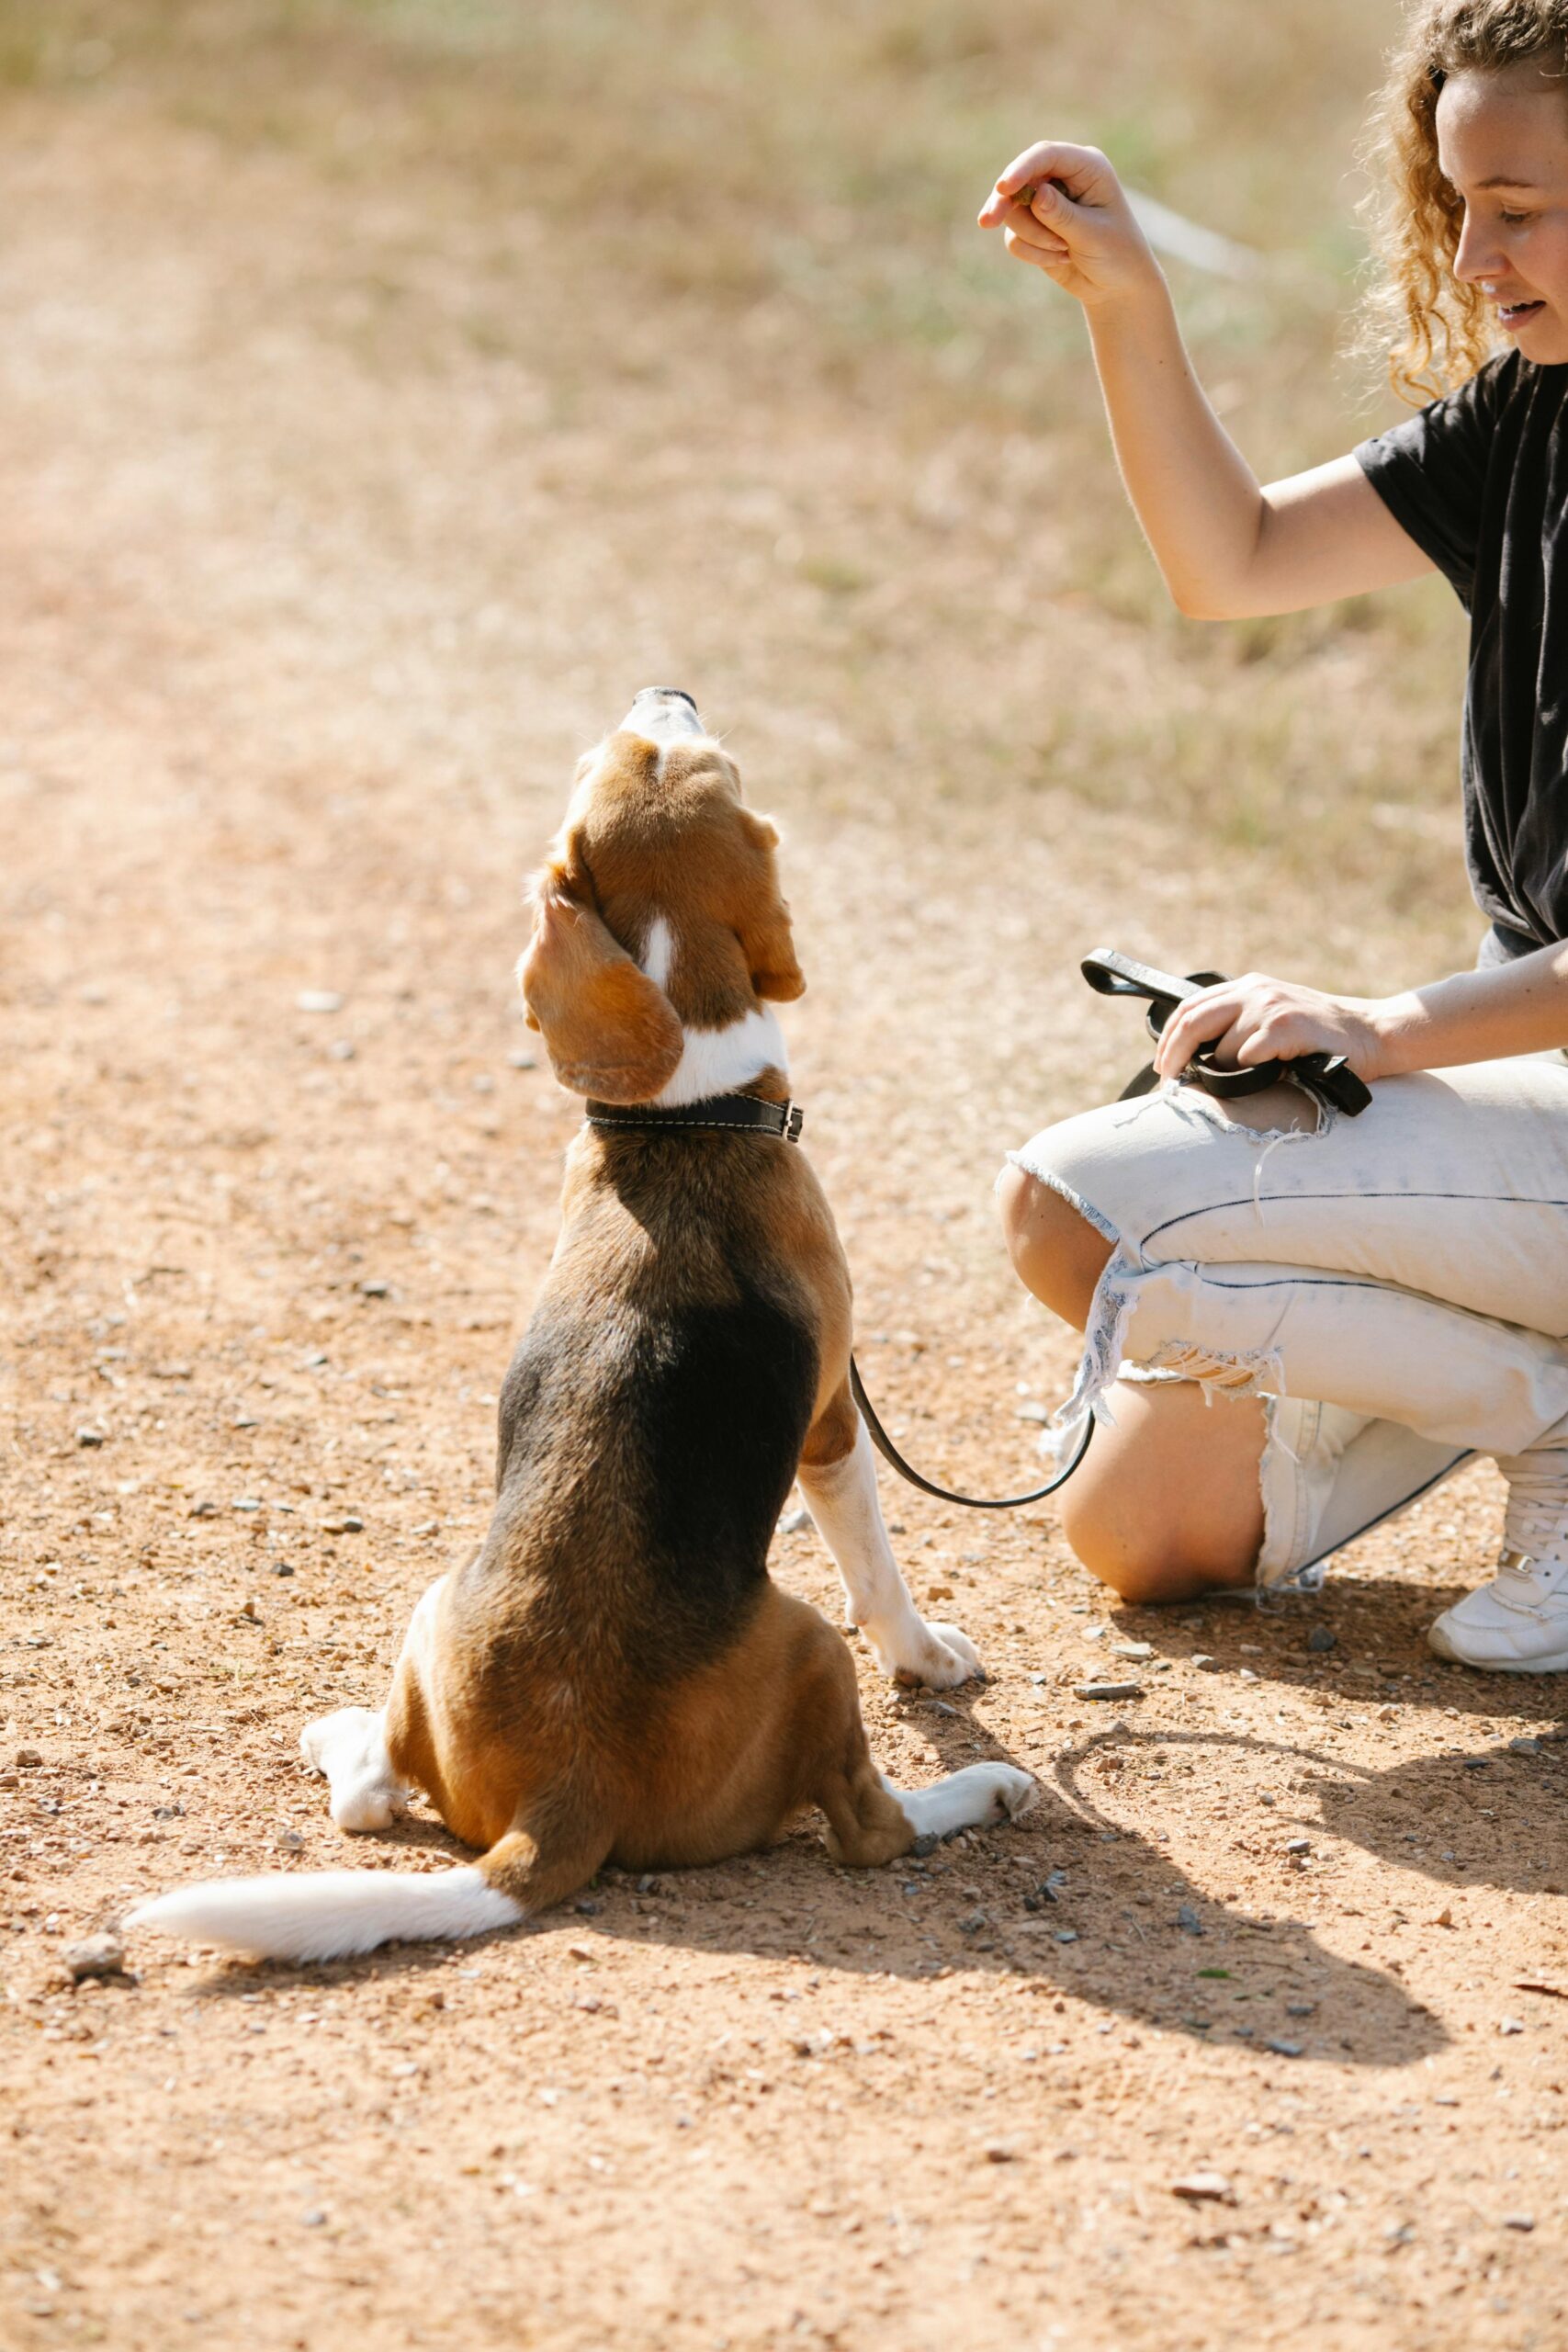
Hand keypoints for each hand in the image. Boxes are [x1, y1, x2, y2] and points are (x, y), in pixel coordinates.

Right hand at [978, 140, 1161, 309]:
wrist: (1117, 287)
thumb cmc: (1117, 254)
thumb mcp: (1093, 235)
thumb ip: (1063, 215)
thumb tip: (1036, 195)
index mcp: (1086, 167)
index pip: (1047, 156)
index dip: (1022, 169)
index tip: (1004, 188)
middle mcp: (1063, 178)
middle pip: (1019, 179)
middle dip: (1006, 203)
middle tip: (987, 222)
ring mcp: (1046, 202)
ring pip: (1013, 212)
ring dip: (1032, 237)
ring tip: (1062, 252)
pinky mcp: (1034, 227)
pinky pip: (1015, 237)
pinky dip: (1032, 253)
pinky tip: (1059, 260)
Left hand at [1152, 972, 1388, 1084]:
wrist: (1371, 1034)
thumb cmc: (1320, 1037)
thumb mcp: (1274, 1017)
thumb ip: (1239, 1025)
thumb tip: (1194, 1057)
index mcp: (1248, 986)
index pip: (1190, 1006)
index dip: (1169, 1038)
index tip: (1162, 1065)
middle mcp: (1255, 990)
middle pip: (1192, 1020)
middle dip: (1173, 1054)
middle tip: (1168, 1080)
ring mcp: (1270, 1007)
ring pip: (1222, 1047)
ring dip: (1228, 1071)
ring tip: (1252, 1078)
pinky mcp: (1285, 1027)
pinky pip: (1248, 1057)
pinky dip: (1251, 1071)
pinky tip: (1270, 1071)